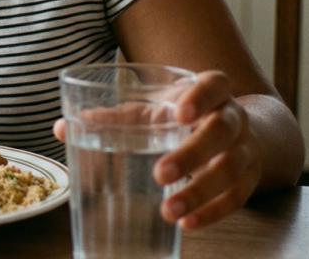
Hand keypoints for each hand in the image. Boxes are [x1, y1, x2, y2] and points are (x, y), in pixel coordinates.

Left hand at [52, 70, 262, 228]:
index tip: (178, 113)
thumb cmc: (180, 116)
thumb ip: (111, 116)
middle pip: (221, 131)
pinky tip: (187, 224)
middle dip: (193, 153)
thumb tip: (60, 127)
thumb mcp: (151, 108)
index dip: (199, 97)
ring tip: (169, 211)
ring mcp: (244, 148)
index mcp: (210, 90)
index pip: (213, 84)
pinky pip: (237, 198)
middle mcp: (232, 116)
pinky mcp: (248, 179)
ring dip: (199, 192)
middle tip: (160, 174)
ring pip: (231, 169)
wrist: (234, 130)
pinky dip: (213, 212)